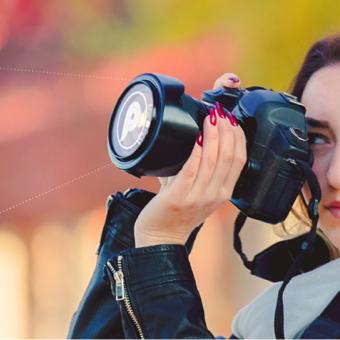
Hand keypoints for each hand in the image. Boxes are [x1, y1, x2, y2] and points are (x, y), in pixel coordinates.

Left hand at [134, 73, 245, 246]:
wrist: (161, 236)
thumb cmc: (179, 212)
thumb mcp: (201, 193)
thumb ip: (206, 172)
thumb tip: (203, 141)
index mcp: (224, 192)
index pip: (240, 160)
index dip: (239, 137)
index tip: (233, 120)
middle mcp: (216, 195)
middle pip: (229, 156)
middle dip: (227, 131)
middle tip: (221, 113)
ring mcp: (199, 196)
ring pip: (212, 160)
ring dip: (213, 136)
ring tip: (211, 118)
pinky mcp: (180, 196)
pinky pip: (191, 169)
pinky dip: (196, 151)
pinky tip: (196, 137)